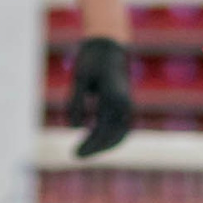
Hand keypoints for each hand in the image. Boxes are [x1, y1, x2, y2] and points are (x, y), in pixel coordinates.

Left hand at [66, 37, 134, 156]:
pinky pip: (122, 129)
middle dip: (95, 148)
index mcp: (114, 96)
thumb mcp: (79, 78)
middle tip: (75, 155)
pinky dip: (111, 139)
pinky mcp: (126, 106)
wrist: (109, 47)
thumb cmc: (92, 60)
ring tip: (86, 151)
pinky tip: (96, 142)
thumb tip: (74, 128)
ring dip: (104, 146)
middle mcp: (125, 103)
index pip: (102, 130)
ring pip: (120, 135)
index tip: (74, 154)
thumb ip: (75, 102)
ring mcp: (128, 105)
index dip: (89, 144)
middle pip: (112, 136)